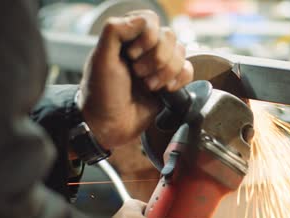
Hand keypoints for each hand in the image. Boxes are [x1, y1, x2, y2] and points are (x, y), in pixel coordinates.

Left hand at [78, 10, 192, 149]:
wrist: (111, 125)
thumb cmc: (102, 94)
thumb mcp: (101, 59)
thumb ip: (114, 31)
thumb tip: (141, 20)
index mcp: (127, 36)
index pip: (151, 20)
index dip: (147, 38)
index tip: (132, 56)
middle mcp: (145, 47)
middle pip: (169, 37)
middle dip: (155, 59)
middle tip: (138, 74)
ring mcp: (159, 64)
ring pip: (181, 53)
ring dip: (165, 72)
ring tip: (148, 86)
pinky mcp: (171, 81)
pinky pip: (188, 70)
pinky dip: (179, 80)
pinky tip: (165, 90)